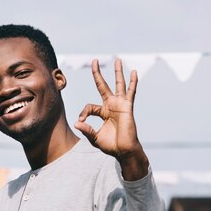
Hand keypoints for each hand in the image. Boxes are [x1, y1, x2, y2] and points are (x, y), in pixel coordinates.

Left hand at [74, 59, 148, 180]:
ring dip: (117, 72)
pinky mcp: (128, 107)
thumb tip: (76, 123)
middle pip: (102, 85)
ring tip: (117, 59)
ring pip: (118, 84)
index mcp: (102, 112)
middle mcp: (111, 105)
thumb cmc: (111, 145)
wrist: (123, 150)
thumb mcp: (94, 137)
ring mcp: (120, 104)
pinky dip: (133, 82)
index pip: (89, 106)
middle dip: (98, 74)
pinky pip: (131, 92)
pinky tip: (133, 72)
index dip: (84, 113)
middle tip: (94, 61)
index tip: (81, 122)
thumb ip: (86, 130)